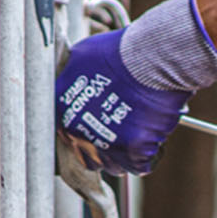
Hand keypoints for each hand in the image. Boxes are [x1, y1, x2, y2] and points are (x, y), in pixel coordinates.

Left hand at [56, 28, 188, 174]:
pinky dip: (149, 155)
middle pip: (89, 157)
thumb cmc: (121, 51)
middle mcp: (79, 134)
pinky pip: (141, 166)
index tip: (101, 126)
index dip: (88, 133)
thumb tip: (74, 76)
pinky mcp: (136, 152)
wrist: (154, 56)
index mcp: (62, 114)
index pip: (70, 137)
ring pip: (115, 166)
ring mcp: (108, 146)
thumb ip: (74, 75)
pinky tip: (153, 137)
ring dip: (126, 154)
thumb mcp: (82, 55)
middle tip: (121, 132)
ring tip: (140, 132)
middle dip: (105, 148)